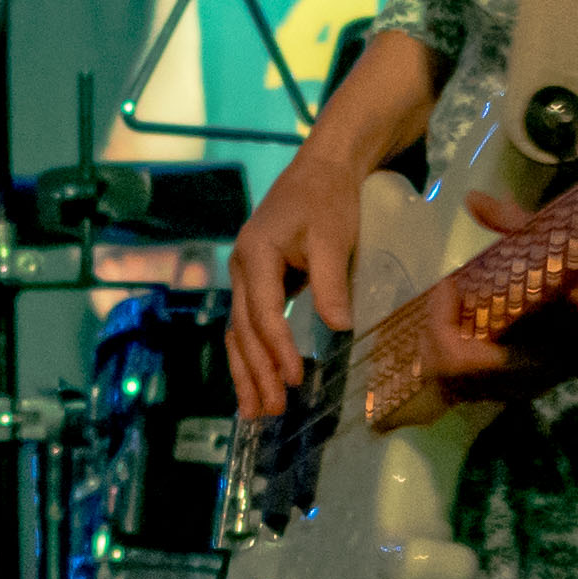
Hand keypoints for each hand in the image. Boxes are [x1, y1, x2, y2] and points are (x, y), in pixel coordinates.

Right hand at [225, 146, 364, 418]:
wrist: (323, 167)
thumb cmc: (329, 198)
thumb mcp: (333, 236)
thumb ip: (330, 282)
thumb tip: (338, 327)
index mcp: (255, 254)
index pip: (263, 312)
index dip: (278, 348)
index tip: (295, 377)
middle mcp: (242, 267)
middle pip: (243, 329)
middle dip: (256, 372)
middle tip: (271, 410)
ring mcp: (246, 275)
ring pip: (239, 332)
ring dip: (247, 372)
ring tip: (255, 411)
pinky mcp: (257, 281)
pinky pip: (248, 324)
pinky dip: (251, 355)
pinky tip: (256, 381)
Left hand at [408, 193, 577, 403]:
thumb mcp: (559, 248)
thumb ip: (511, 226)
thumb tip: (472, 198)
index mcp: (525, 359)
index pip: (456, 360)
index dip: (439, 321)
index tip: (451, 282)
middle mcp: (518, 381)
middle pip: (446, 378)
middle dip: (433, 334)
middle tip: (446, 295)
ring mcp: (521, 386)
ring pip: (458, 384)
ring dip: (445, 344)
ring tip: (456, 306)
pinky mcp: (526, 381)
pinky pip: (476, 381)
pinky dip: (461, 352)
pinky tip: (472, 318)